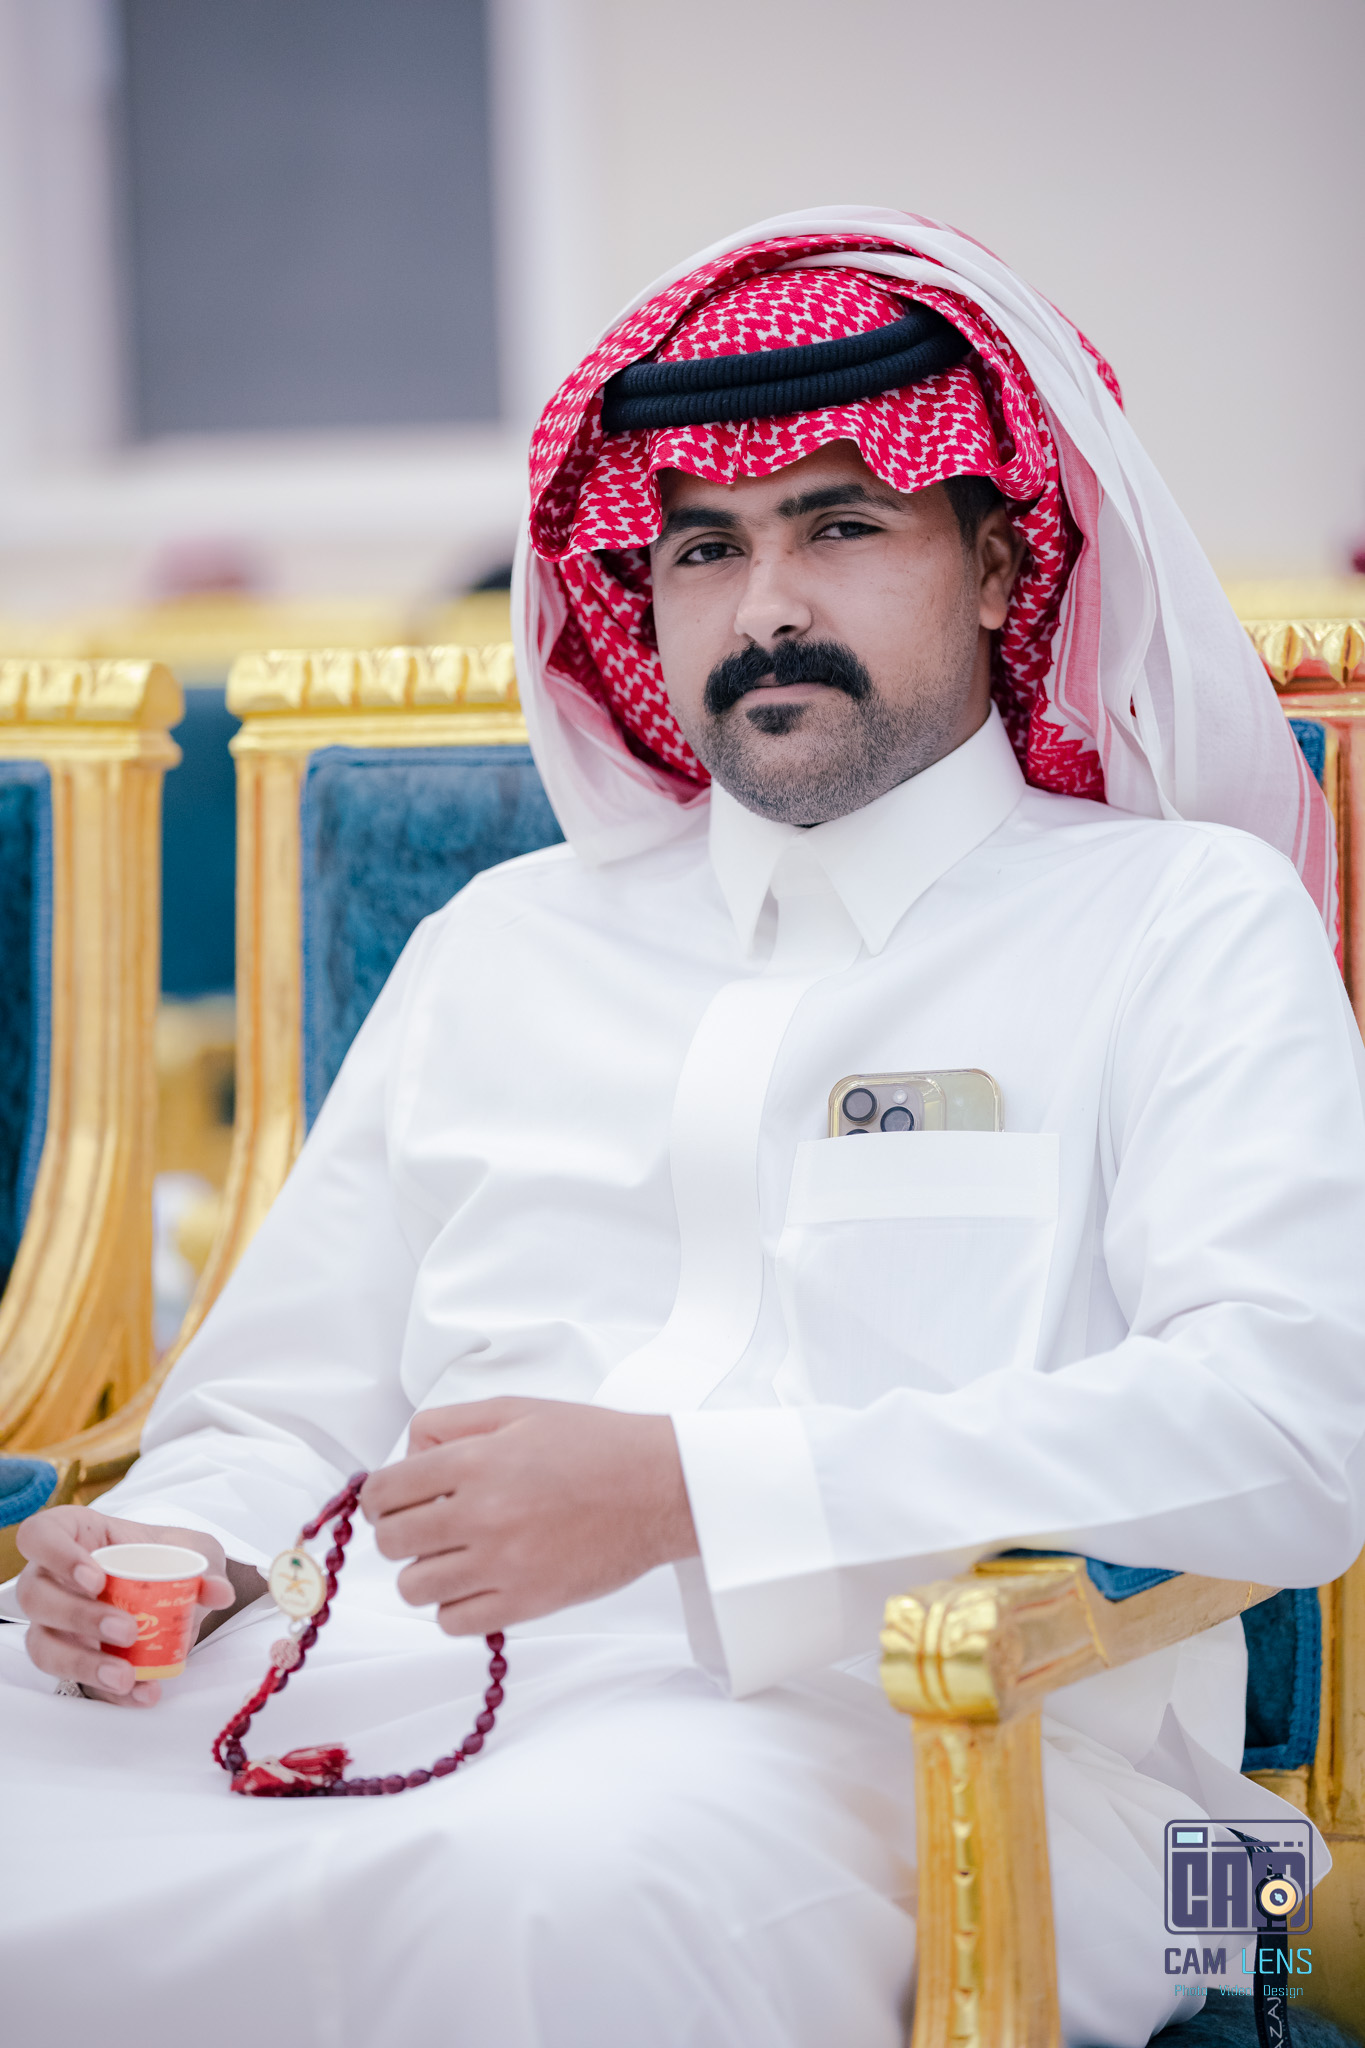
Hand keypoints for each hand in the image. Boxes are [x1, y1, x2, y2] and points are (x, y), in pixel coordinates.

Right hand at [16, 1504, 235, 1705]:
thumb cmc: (165, 1557)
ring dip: (82, 1663)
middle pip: (35, 1596)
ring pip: (43, 1645)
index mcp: (74, 1535)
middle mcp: (51, 1578)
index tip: (96, 1579)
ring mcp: (54, 1622)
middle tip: (126, 1630)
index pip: (39, 1535)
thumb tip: (219, 1591)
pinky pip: (76, 1682)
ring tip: (125, 1675)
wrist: (172, 1592)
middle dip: (77, 1617)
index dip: (56, 1555)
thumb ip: (205, 1565)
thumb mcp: (192, 1550)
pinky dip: (109, 1692)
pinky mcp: (69, 1660)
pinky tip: (141, 1694)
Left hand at [361, 1397, 697, 1634]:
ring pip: (415, 1587)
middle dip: (399, 1532)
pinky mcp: (526, 1602)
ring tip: (454, 1555)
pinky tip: (477, 1582)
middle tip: (427, 1525)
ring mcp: (503, 1563)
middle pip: (391, 1541)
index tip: (392, 1501)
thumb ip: (452, 1424)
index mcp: (475, 1460)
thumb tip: (409, 1455)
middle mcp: (482, 1514)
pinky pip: (453, 1623)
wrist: (660, 1488)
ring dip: (425, 1571)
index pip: (384, 1491)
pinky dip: (455, 1607)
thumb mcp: (518, 1410)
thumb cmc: (596, 1445)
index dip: (379, 1497)